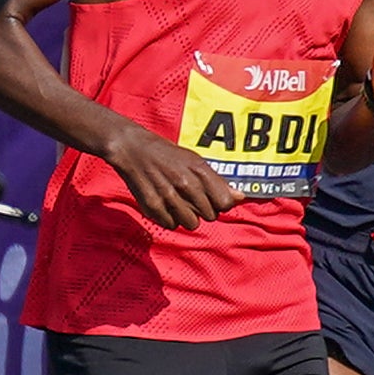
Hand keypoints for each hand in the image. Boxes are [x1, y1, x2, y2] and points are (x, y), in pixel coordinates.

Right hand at [103, 126, 240, 228]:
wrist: (132, 149)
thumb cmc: (167, 155)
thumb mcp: (195, 161)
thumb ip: (218, 182)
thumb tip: (241, 197)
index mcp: (199, 171)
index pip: (225, 203)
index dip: (221, 203)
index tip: (212, 198)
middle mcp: (185, 185)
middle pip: (210, 216)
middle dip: (203, 209)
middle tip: (190, 196)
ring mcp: (168, 197)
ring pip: (192, 224)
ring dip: (187, 216)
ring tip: (178, 201)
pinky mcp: (153, 207)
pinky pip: (171, 225)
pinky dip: (170, 218)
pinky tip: (165, 204)